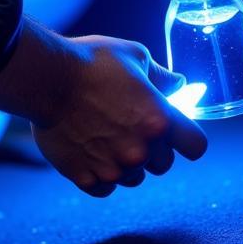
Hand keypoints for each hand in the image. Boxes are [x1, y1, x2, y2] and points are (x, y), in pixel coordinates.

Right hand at [0, 18, 207, 197]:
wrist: (47, 80)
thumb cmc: (92, 62)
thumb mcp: (135, 56)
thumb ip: (162, 77)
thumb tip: (179, 86)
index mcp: (159, 121)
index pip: (196, 147)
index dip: (187, 139)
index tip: (176, 132)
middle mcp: (141, 150)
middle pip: (163, 165)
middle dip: (153, 149)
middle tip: (130, 127)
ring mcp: (113, 168)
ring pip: (133, 178)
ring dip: (126, 163)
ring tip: (105, 135)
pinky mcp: (86, 178)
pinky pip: (105, 187)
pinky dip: (100, 174)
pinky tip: (89, 150)